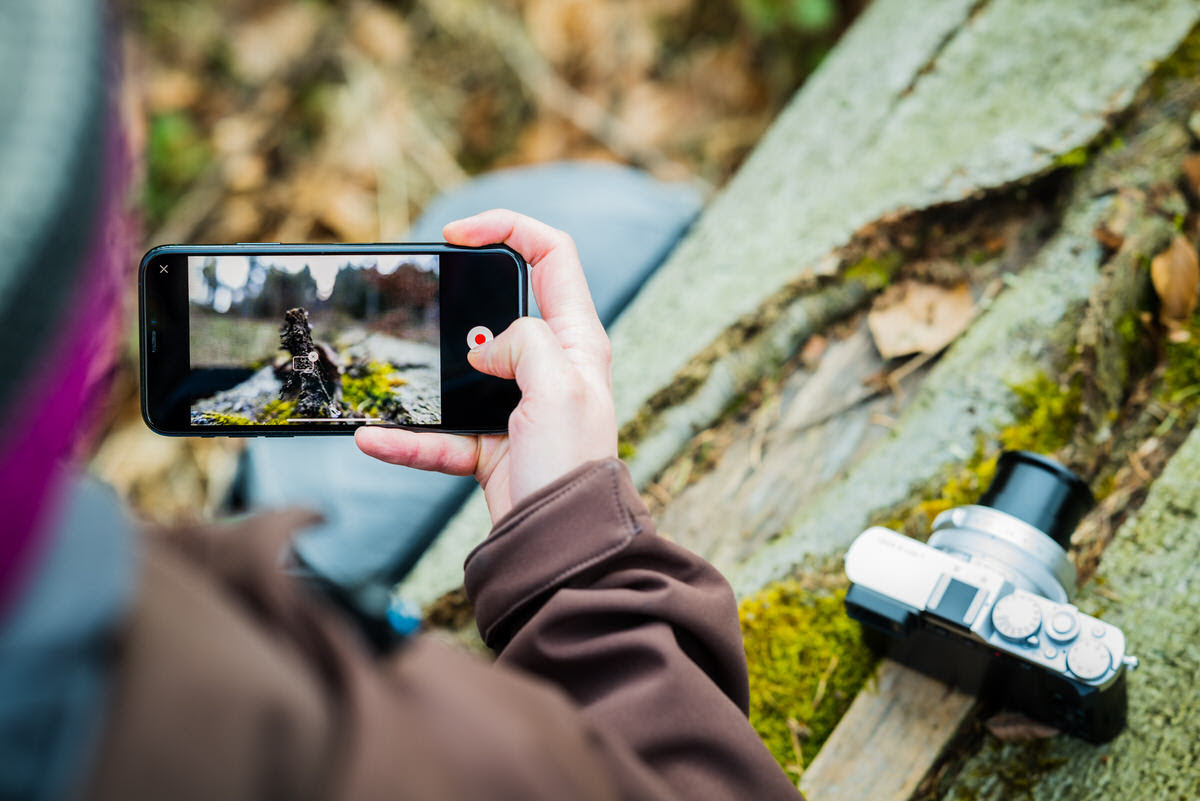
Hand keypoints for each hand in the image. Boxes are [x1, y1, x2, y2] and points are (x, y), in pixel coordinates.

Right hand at [355, 209, 617, 523]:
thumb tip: (485, 346)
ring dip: (424, 379)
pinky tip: (373, 437)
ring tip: (389, 373)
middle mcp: (550, 367)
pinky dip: (407, 439)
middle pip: (499, 308)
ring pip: (459, 375)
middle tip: (424, 302)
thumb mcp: (559, 386)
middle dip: (458, 302)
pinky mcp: (490, 446)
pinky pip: (439, 435)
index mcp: (577, 340)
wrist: (562, 545)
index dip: (508, 229)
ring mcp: (516, 407)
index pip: (552, 256)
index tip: (456, 234)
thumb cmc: (573, 465)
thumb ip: (525, 342)